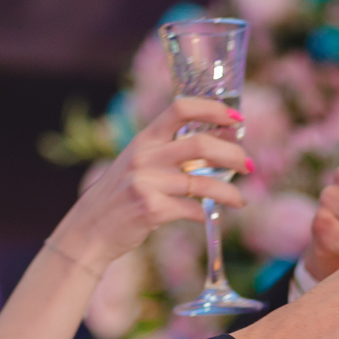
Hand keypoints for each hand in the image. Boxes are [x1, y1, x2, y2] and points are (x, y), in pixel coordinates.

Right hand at [47, 98, 251, 272]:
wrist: (90, 229)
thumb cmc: (121, 196)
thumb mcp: (139, 165)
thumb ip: (170, 154)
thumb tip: (218, 148)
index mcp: (144, 139)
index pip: (181, 109)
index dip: (213, 110)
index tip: (237, 120)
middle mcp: (145, 156)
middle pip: (200, 145)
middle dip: (232, 154)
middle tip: (248, 165)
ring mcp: (146, 182)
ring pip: (202, 183)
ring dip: (229, 191)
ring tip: (240, 200)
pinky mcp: (150, 209)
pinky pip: (192, 209)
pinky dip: (206, 213)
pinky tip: (209, 215)